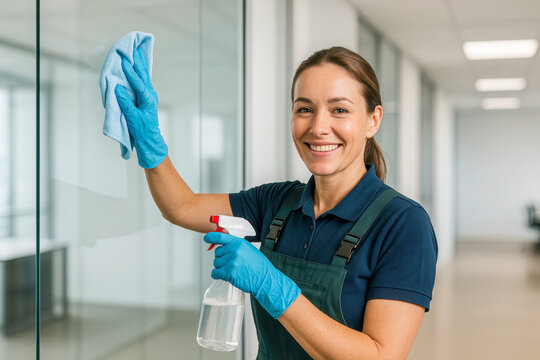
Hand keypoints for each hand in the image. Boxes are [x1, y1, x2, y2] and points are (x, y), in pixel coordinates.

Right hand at [114, 47, 167, 168]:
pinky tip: (137, 65)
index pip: (138, 82)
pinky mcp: (145, 97)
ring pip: (143, 76)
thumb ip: (125, 102)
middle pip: (143, 75)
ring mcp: (148, 95)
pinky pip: (141, 81)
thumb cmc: (141, 130)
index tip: (125, 60)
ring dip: (139, 63)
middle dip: (138, 61)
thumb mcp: (132, 117)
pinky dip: (138, 71)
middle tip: (133, 47)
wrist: (149, 139)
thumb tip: (118, 88)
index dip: (131, 71)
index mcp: (148, 99)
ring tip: (136, 51)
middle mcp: (150, 95)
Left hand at [204, 232, 300, 318]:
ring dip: (221, 268)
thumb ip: (236, 246)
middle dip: (222, 259)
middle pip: (217, 253)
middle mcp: (234, 250)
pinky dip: (218, 275)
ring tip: (234, 270)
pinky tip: (227, 276)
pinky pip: (215, 273)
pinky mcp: (229, 272)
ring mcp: (231, 261)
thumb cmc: (259, 266)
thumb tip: (224, 246)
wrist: (265, 279)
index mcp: (239, 243)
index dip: (211, 237)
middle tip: (233, 264)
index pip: (220, 236)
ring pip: (216, 264)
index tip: (206, 238)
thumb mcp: (249, 250)